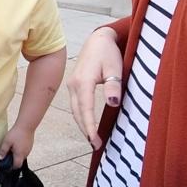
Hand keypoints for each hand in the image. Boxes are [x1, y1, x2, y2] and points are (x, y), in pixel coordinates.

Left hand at [0, 125, 33, 168]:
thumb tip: (0, 158)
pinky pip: (25, 151)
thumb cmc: (16, 134)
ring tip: (11, 148)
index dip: (12, 167)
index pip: (17, 165)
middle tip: (7, 155)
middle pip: (20, 161)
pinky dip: (20, 150)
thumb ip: (3, 151)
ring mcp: (29, 149)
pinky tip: (16, 144)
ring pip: (22, 155)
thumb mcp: (7, 142)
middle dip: (14, 160)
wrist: (26, 125)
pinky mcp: (30, 145)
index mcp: (19, 154)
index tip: (7, 165)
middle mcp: (26, 154)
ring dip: (17, 154)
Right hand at [66, 27, 122, 149]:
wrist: (97, 40)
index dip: (90, 126)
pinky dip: (81, 117)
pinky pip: (76, 105)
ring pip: (75, 110)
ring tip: (92, 139)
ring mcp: (72, 86)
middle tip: (96, 145)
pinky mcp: (74, 86)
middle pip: (78, 112)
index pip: (86, 109)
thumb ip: (113, 85)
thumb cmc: (107, 53)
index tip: (95, 140)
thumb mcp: (114, 66)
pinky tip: (88, 124)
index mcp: (83, 81)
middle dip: (85, 130)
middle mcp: (73, 85)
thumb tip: (112, 103)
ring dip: (83, 125)